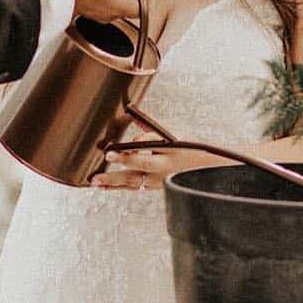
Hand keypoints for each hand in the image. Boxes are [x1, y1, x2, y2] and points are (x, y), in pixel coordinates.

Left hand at [89, 134, 223, 189]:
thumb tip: (130, 114)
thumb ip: (150, 128)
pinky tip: (106, 187)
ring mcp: (159, 182)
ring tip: (95, 182)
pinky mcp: (156, 186)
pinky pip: (136, 188)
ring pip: (133, 185)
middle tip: (97, 175)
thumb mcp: (173, 134)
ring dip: (113, 184)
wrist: (207, 170)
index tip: (110, 153)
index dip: (126, 155)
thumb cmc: (187, 147)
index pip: (144, 155)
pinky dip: (120, 187)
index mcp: (168, 155)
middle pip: (136, 175)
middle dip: (115, 175)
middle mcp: (163, 171)